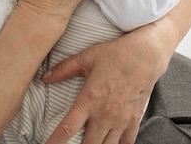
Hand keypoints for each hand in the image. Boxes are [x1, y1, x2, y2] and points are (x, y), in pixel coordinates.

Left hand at [42, 31, 167, 143]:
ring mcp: (120, 119)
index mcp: (89, 99)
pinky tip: (110, 142)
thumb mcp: (87, 57)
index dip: (55, 142)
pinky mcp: (134, 120)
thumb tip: (45, 77)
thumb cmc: (115, 54)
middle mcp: (104, 114)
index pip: (67, 128)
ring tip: (92, 141)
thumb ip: (64, 69)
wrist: (145, 55)